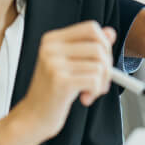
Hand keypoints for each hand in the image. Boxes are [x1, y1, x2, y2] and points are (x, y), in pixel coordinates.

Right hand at [0, 21, 113, 144]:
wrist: (33, 117)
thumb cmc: (53, 92)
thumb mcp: (71, 64)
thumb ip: (89, 47)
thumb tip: (111, 32)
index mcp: (52, 39)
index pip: (91, 27)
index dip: (104, 43)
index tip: (101, 60)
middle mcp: (51, 48)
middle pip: (99, 46)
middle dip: (107, 66)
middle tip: (98, 80)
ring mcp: (54, 63)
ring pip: (100, 64)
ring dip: (101, 82)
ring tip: (89, 91)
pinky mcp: (60, 81)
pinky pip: (95, 80)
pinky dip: (96, 91)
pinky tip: (85, 98)